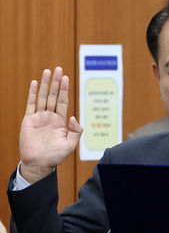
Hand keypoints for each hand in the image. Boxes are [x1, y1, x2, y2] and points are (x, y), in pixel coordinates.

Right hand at [19, 67, 82, 183]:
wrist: (39, 163)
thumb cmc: (55, 156)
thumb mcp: (70, 145)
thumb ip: (76, 131)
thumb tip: (73, 117)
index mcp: (61, 121)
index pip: (63, 102)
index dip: (64, 90)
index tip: (66, 78)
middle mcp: (50, 117)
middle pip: (53, 95)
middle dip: (56, 82)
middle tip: (58, 69)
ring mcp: (39, 117)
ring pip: (42, 97)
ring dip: (45, 84)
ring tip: (47, 71)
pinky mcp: (29, 120)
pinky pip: (31, 104)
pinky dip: (32, 93)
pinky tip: (35, 83)